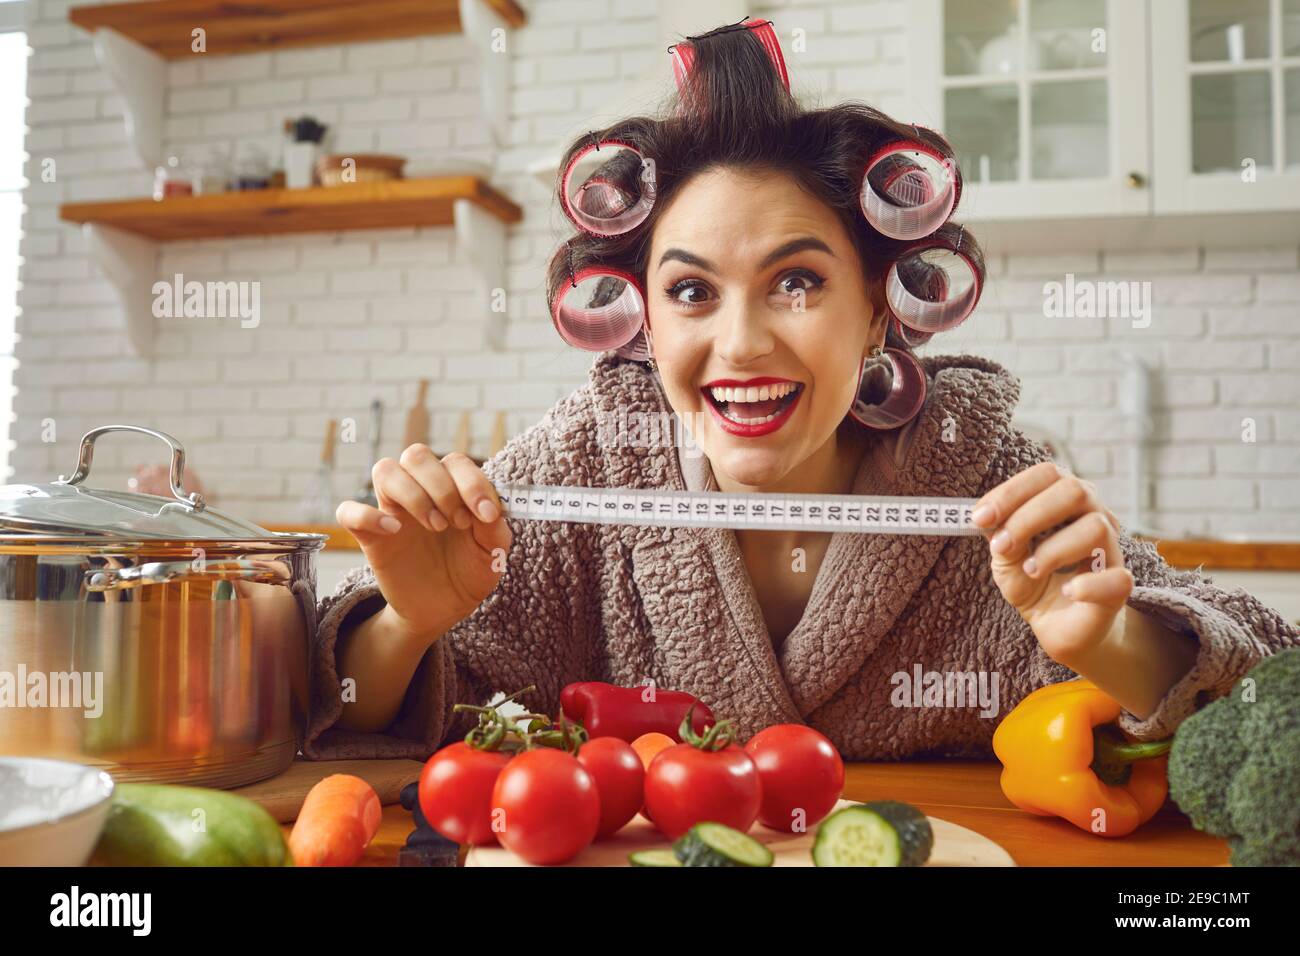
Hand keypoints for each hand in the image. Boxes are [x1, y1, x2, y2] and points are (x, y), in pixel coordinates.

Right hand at [335, 446, 511, 640]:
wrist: (444, 611)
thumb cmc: (469, 573)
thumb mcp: (492, 553)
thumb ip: (494, 527)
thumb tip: (488, 508)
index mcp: (452, 489)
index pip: (455, 462)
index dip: (472, 482)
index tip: (486, 515)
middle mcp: (421, 492)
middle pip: (416, 455)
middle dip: (441, 486)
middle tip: (457, 522)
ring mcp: (393, 511)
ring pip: (385, 470)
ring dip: (413, 494)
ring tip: (435, 526)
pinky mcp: (370, 537)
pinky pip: (348, 511)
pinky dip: (367, 514)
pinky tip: (393, 530)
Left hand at [971, 461, 1132, 666]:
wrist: (1056, 625)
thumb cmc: (1033, 580)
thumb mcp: (1006, 558)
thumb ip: (1001, 536)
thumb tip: (990, 520)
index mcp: (1066, 500)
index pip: (1048, 474)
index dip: (1012, 492)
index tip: (980, 518)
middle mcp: (1095, 516)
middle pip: (1075, 491)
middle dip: (1028, 517)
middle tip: (1001, 546)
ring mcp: (1111, 550)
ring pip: (1095, 528)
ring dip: (1052, 550)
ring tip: (1031, 570)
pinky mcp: (1119, 586)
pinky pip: (1117, 578)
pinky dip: (1087, 585)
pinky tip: (1068, 591)